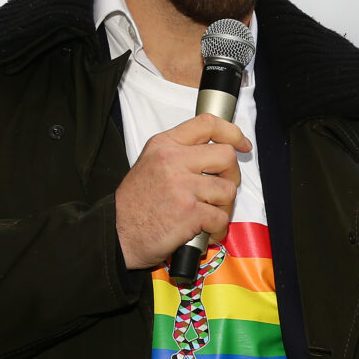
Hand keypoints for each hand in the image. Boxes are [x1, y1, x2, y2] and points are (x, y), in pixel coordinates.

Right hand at [115, 114, 251, 269]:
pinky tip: (205, 232)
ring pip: (228, 190)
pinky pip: (221, 218)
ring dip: (224, 207)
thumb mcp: (150, 164)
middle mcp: (173, 160)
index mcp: (164, 144)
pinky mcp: (189, 212)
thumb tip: (215, 154)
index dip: (232, 133)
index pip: (207, 124)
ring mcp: (182, 186)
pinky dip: (217, 229)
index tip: (242, 144)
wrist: (115, 234)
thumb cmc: (134, 204)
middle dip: (232, 176)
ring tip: (208, 215)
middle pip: (226, 156)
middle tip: (221, 190)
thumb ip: (180, 154)